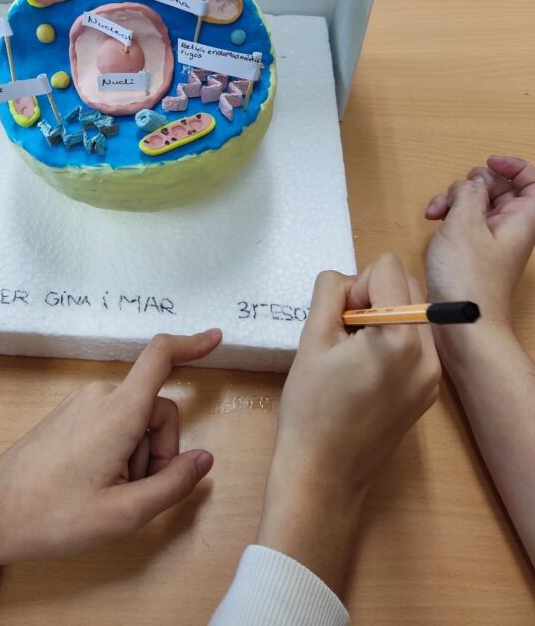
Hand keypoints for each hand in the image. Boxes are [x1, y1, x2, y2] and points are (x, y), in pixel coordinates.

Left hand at [0, 329, 220, 568]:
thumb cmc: (53, 516)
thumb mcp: (124, 513)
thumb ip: (171, 484)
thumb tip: (204, 459)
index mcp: (118, 411)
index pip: (161, 357)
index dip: (192, 344)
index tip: (216, 338)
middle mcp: (101, 395)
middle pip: (156, 408)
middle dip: (159, 449)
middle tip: (136, 493)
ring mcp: (81, 403)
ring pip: (135, 419)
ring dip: (137, 455)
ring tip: (109, 495)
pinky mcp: (69, 414)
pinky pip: (112, 422)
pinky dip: (118, 451)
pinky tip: (95, 485)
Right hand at [257, 255, 439, 592]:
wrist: (324, 475)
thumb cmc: (310, 408)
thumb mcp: (311, 339)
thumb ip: (329, 294)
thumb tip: (346, 283)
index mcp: (399, 339)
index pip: (388, 268)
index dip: (356, 285)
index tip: (340, 319)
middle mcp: (427, 354)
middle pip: (407, 287)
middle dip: (373, 297)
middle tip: (343, 334)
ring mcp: (433, 376)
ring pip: (411, 313)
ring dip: (382, 318)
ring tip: (352, 354)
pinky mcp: (428, 391)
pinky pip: (415, 342)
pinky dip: (391, 342)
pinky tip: (364, 372)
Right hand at [425, 156, 534, 328]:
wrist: (463, 323)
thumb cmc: (469, 279)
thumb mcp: (464, 223)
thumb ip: (469, 193)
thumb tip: (472, 183)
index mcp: (522, 219)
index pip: (533, 181)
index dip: (514, 166)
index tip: (489, 164)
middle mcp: (511, 227)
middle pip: (501, 189)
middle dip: (474, 184)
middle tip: (456, 194)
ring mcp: (492, 240)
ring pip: (478, 204)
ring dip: (455, 200)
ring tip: (436, 212)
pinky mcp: (475, 252)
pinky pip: (466, 222)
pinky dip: (450, 216)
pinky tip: (433, 222)